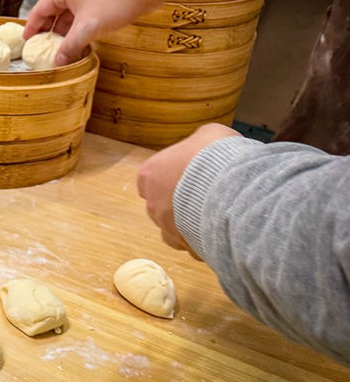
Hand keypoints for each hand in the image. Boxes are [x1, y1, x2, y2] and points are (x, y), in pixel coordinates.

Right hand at [24, 0, 157, 64]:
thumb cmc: (116, 0)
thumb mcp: (88, 28)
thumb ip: (70, 45)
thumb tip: (58, 61)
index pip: (39, 10)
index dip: (31, 28)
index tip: (27, 43)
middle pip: (53, 12)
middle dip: (49, 32)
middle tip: (44, 50)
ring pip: (70, 14)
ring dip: (66, 31)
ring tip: (63, 49)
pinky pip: (84, 14)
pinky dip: (80, 27)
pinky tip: (82, 40)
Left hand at [137, 124, 240, 251]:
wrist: (232, 186)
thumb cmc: (216, 156)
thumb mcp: (208, 135)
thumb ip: (198, 144)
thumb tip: (204, 147)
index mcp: (149, 174)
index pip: (151, 179)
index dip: (171, 178)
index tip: (190, 176)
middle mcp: (152, 203)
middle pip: (162, 205)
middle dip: (180, 202)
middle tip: (206, 196)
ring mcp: (167, 227)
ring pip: (173, 229)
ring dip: (189, 225)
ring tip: (213, 217)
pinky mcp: (187, 245)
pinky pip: (192, 247)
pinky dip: (202, 243)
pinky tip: (219, 233)